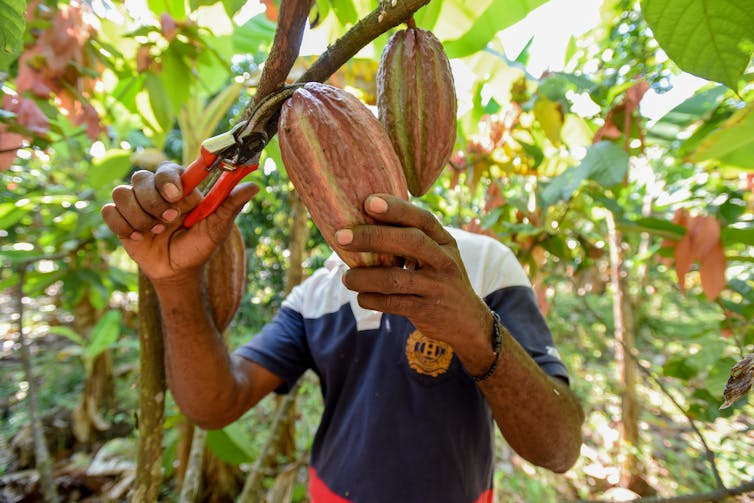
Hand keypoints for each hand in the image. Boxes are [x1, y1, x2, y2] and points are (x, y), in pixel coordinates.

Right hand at [100, 162, 257, 282]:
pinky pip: (110, 212)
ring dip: (139, 217)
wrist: (178, 271)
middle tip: (169, 221)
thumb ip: (231, 205)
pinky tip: (139, 238)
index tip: (178, 197)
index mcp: (179, 186)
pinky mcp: (120, 218)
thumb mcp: (218, 227)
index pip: (167, 168)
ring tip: (155, 233)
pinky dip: (123, 226)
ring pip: (122, 193)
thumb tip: (254, 185)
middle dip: (153, 203)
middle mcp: (155, 190)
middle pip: (140, 177)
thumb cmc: (199, 245)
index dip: (168, 179)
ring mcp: (135, 203)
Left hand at [336, 194, 494, 372]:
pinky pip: (394, 303)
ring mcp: (436, 286)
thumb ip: (411, 240)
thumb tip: (362, 223)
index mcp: (444, 241)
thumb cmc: (440, 280)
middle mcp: (444, 260)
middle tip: (341, 237)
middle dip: (373, 237)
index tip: (368, 202)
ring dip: (365, 277)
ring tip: (347, 278)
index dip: (396, 208)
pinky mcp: (427, 310)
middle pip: (410, 242)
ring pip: (396, 279)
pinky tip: (362, 297)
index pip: (422, 219)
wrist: (467, 321)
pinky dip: (372, 299)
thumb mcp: (437, 255)